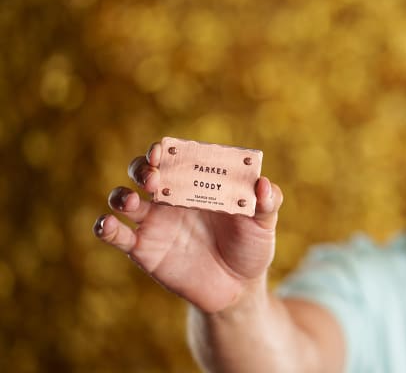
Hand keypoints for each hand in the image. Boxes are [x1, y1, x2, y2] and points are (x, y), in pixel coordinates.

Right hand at [95, 142, 282, 312]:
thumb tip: (263, 184)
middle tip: (153, 176)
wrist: (238, 289)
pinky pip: (115, 235)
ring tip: (132, 201)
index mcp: (197, 183)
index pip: (174, 156)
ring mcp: (154, 223)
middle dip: (141, 168)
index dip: (164, 149)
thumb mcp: (264, 224)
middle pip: (143, 171)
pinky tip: (108, 225)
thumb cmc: (250, 248)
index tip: (163, 149)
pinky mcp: (142, 250)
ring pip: (123, 199)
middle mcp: (171, 198)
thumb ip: (268, 202)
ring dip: (121, 195)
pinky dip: (104, 227)